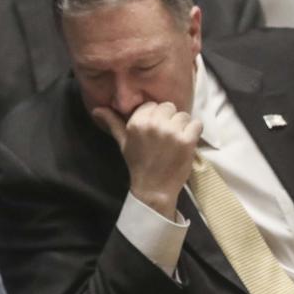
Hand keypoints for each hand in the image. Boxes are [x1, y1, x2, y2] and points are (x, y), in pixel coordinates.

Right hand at [93, 102, 201, 218]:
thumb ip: (112, 123)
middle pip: (168, 107)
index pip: (151, 105)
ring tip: (175, 141)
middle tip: (165, 137)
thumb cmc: (138, 164)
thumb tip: (97, 109)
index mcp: (136, 123)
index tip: (154, 132)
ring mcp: (170, 132)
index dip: (155, 117)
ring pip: (183, 115)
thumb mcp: (123, 142)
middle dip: (169, 119)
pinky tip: (185, 143)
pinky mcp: (186, 140)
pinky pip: (196, 124)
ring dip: (182, 126)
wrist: (153, 188)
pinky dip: (194, 133)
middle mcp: (152, 125)